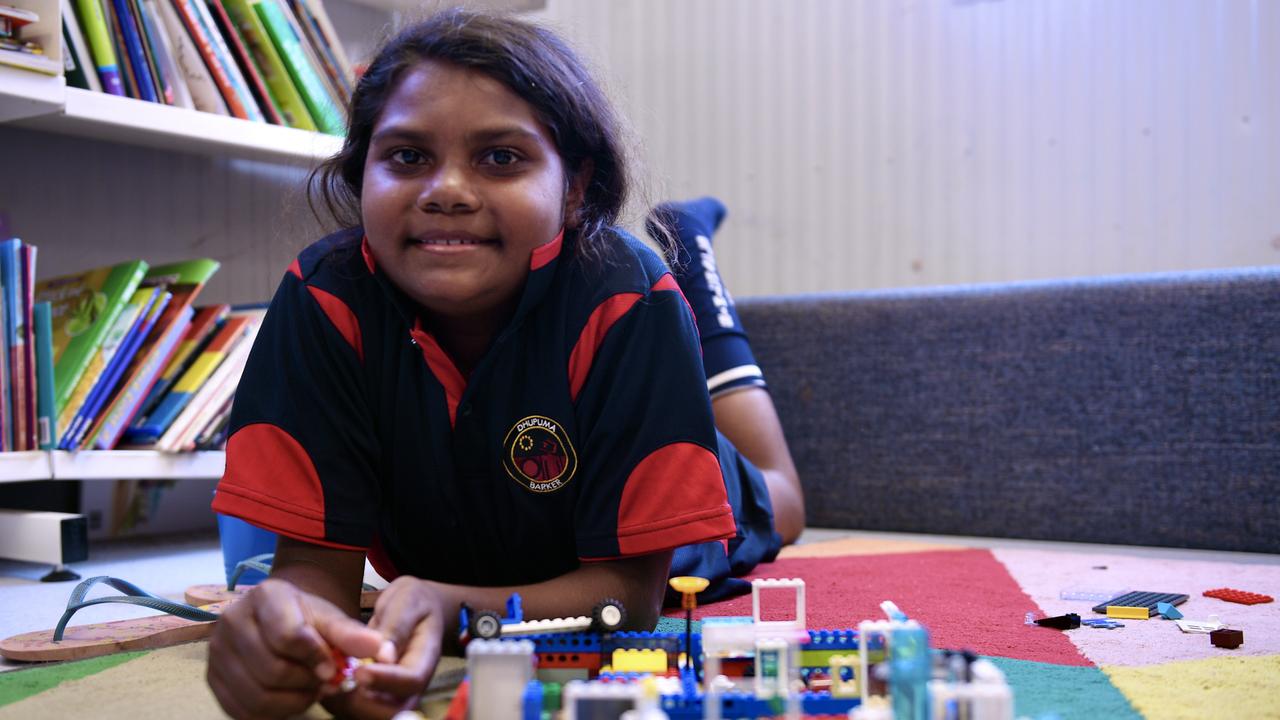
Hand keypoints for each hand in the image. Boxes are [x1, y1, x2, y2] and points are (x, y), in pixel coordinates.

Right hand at [207, 578, 384, 719]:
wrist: (278, 619)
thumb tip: (380, 650)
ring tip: (308, 690)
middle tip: (323, 682)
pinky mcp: (212, 680)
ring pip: (257, 696)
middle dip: (305, 683)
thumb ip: (352, 634)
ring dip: (292, 701)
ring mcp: (217, 652)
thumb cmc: (307, 618)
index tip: (332, 669)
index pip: (289, 636)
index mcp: (265, 597)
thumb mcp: (331, 619)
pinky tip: (289, 698)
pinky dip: (272, 713)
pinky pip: (242, 712)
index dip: (316, 659)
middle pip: (272, 670)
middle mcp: (231, 620)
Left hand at [322, 577, 447, 718]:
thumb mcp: (408, 601)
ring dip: (346, 702)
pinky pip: (356, 708)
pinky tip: (325, 680)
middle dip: (362, 702)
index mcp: (424, 659)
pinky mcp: (375, 695)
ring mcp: (394, 693)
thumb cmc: (412, 602)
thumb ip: (397, 626)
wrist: (415, 609)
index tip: (359, 670)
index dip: (386, 680)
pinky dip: (338, 700)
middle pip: (393, 710)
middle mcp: (411, 684)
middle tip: (336, 682)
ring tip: (326, 680)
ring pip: (371, 713)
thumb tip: (385, 656)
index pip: (412, 681)